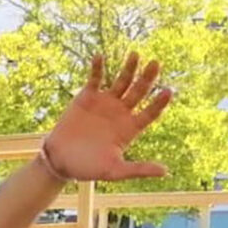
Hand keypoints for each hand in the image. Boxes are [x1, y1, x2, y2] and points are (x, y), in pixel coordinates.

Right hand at [42, 53, 173, 182]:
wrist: (59, 160)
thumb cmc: (88, 168)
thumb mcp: (114, 171)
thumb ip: (138, 169)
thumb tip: (165, 172)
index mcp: (130, 128)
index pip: (150, 112)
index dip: (159, 103)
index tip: (168, 91)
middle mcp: (121, 112)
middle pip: (139, 91)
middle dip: (148, 78)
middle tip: (156, 64)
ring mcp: (105, 102)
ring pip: (121, 81)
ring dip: (129, 68)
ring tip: (135, 55)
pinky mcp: (88, 97)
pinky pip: (95, 79)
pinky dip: (97, 68)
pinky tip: (100, 57)